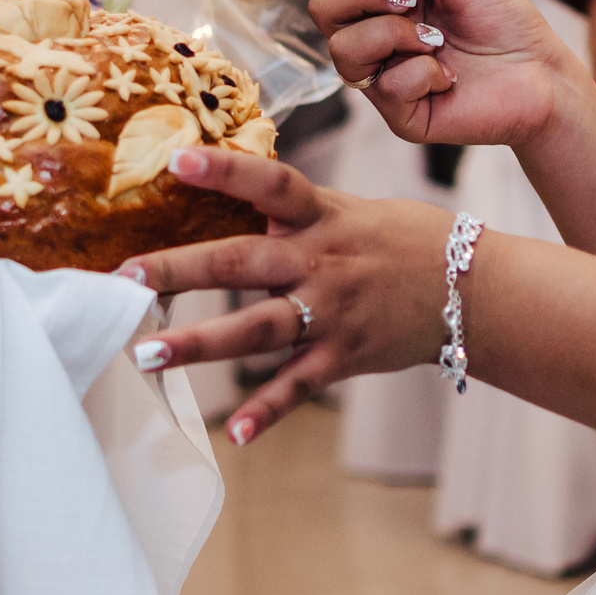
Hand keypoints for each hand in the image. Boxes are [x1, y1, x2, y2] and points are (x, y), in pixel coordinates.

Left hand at [118, 146, 452, 446]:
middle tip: (124, 277)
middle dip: (179, 271)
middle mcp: (321, 262)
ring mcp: (331, 313)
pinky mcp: (343, 356)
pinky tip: (233, 435)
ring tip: (146, 355)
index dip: (224, 170)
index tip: (174, 159)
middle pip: (241, 262)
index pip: (270, 183)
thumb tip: (236, 188)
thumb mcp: (350, 208)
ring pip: (256, 329)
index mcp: (322, 217)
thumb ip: (293, 208)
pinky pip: (297, 387)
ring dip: (199, 345)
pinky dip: (265, 413)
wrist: (472, 290)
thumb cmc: (403, 240)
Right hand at [310, 0, 577, 148]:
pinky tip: (450, 76)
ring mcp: (386, 78)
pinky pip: (386, 87)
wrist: (545, 77)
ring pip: (343, 50)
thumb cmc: (509, 25)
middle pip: (325, 10)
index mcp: (391, 1)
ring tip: (434, 39)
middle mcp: (380, 39)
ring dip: (391, 34)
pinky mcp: (402, 116)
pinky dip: (422, 73)